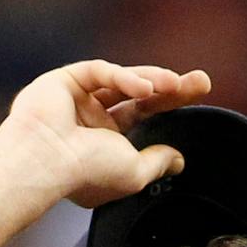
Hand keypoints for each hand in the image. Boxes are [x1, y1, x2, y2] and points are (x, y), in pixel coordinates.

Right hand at [1, 61, 212, 209]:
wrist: (45, 163)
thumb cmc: (86, 174)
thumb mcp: (134, 174)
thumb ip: (157, 163)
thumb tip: (178, 160)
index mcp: (106, 143)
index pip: (145, 117)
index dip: (172, 104)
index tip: (199, 95)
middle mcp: (93, 119)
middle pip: (140, 96)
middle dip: (171, 87)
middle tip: (201, 81)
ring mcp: (79, 98)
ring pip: (122, 80)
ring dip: (152, 80)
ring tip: (175, 84)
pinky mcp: (67, 80)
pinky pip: (101, 72)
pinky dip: (124, 77)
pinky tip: (144, 88)